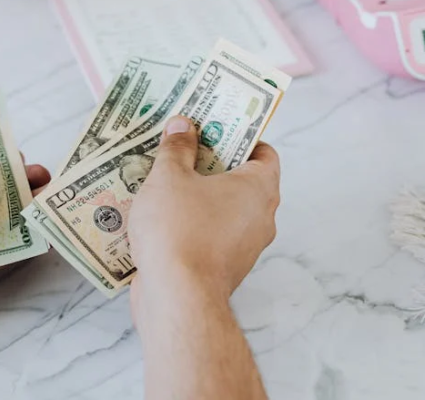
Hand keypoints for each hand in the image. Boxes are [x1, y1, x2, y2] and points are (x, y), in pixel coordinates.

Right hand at [127, 117, 280, 306]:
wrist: (177, 299)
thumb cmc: (179, 230)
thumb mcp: (169, 177)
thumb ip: (177, 148)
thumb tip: (182, 126)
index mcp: (259, 188)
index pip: (264, 152)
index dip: (240, 137)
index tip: (214, 128)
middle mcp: (261, 217)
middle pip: (242, 179)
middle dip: (212, 164)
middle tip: (182, 148)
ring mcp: (245, 247)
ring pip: (224, 210)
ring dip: (199, 196)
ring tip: (164, 181)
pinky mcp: (224, 269)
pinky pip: (211, 236)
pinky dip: (192, 224)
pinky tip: (161, 217)